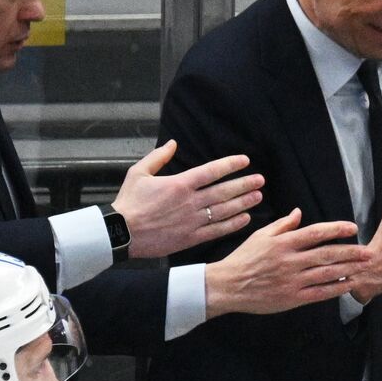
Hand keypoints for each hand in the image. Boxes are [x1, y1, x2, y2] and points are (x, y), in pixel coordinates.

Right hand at [112, 141, 264, 258]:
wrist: (121, 233)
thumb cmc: (128, 202)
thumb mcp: (139, 172)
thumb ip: (158, 157)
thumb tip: (173, 143)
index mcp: (179, 184)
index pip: (211, 171)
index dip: (230, 165)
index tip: (245, 161)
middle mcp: (189, 202)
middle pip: (223, 191)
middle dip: (244, 184)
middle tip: (260, 180)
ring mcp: (191, 221)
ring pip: (224, 211)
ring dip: (243, 203)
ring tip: (258, 196)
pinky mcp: (190, 238)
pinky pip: (216, 230)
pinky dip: (232, 224)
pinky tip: (245, 218)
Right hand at [205, 209, 369, 316]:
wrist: (227, 286)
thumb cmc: (243, 259)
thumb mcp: (260, 236)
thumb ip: (282, 225)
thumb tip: (299, 212)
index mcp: (283, 243)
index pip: (316, 233)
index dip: (337, 229)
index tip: (353, 228)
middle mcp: (290, 261)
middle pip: (327, 254)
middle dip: (351, 252)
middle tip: (369, 251)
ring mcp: (292, 281)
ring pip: (326, 274)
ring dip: (348, 270)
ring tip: (364, 267)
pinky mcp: (291, 298)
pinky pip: (318, 293)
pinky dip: (335, 289)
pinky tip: (348, 285)